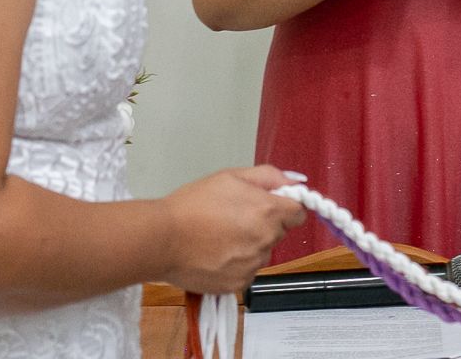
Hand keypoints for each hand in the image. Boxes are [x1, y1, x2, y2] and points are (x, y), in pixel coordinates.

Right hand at [158, 165, 306, 294]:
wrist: (162, 239)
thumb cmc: (192, 205)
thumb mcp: (230, 176)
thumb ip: (269, 177)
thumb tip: (294, 182)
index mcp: (268, 211)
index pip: (298, 213)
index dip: (284, 207)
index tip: (268, 205)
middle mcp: (265, 241)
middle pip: (278, 232)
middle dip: (264, 224)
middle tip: (234, 217)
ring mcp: (252, 265)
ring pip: (262, 253)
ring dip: (249, 245)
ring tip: (219, 236)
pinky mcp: (238, 284)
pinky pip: (246, 271)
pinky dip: (236, 264)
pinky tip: (215, 253)